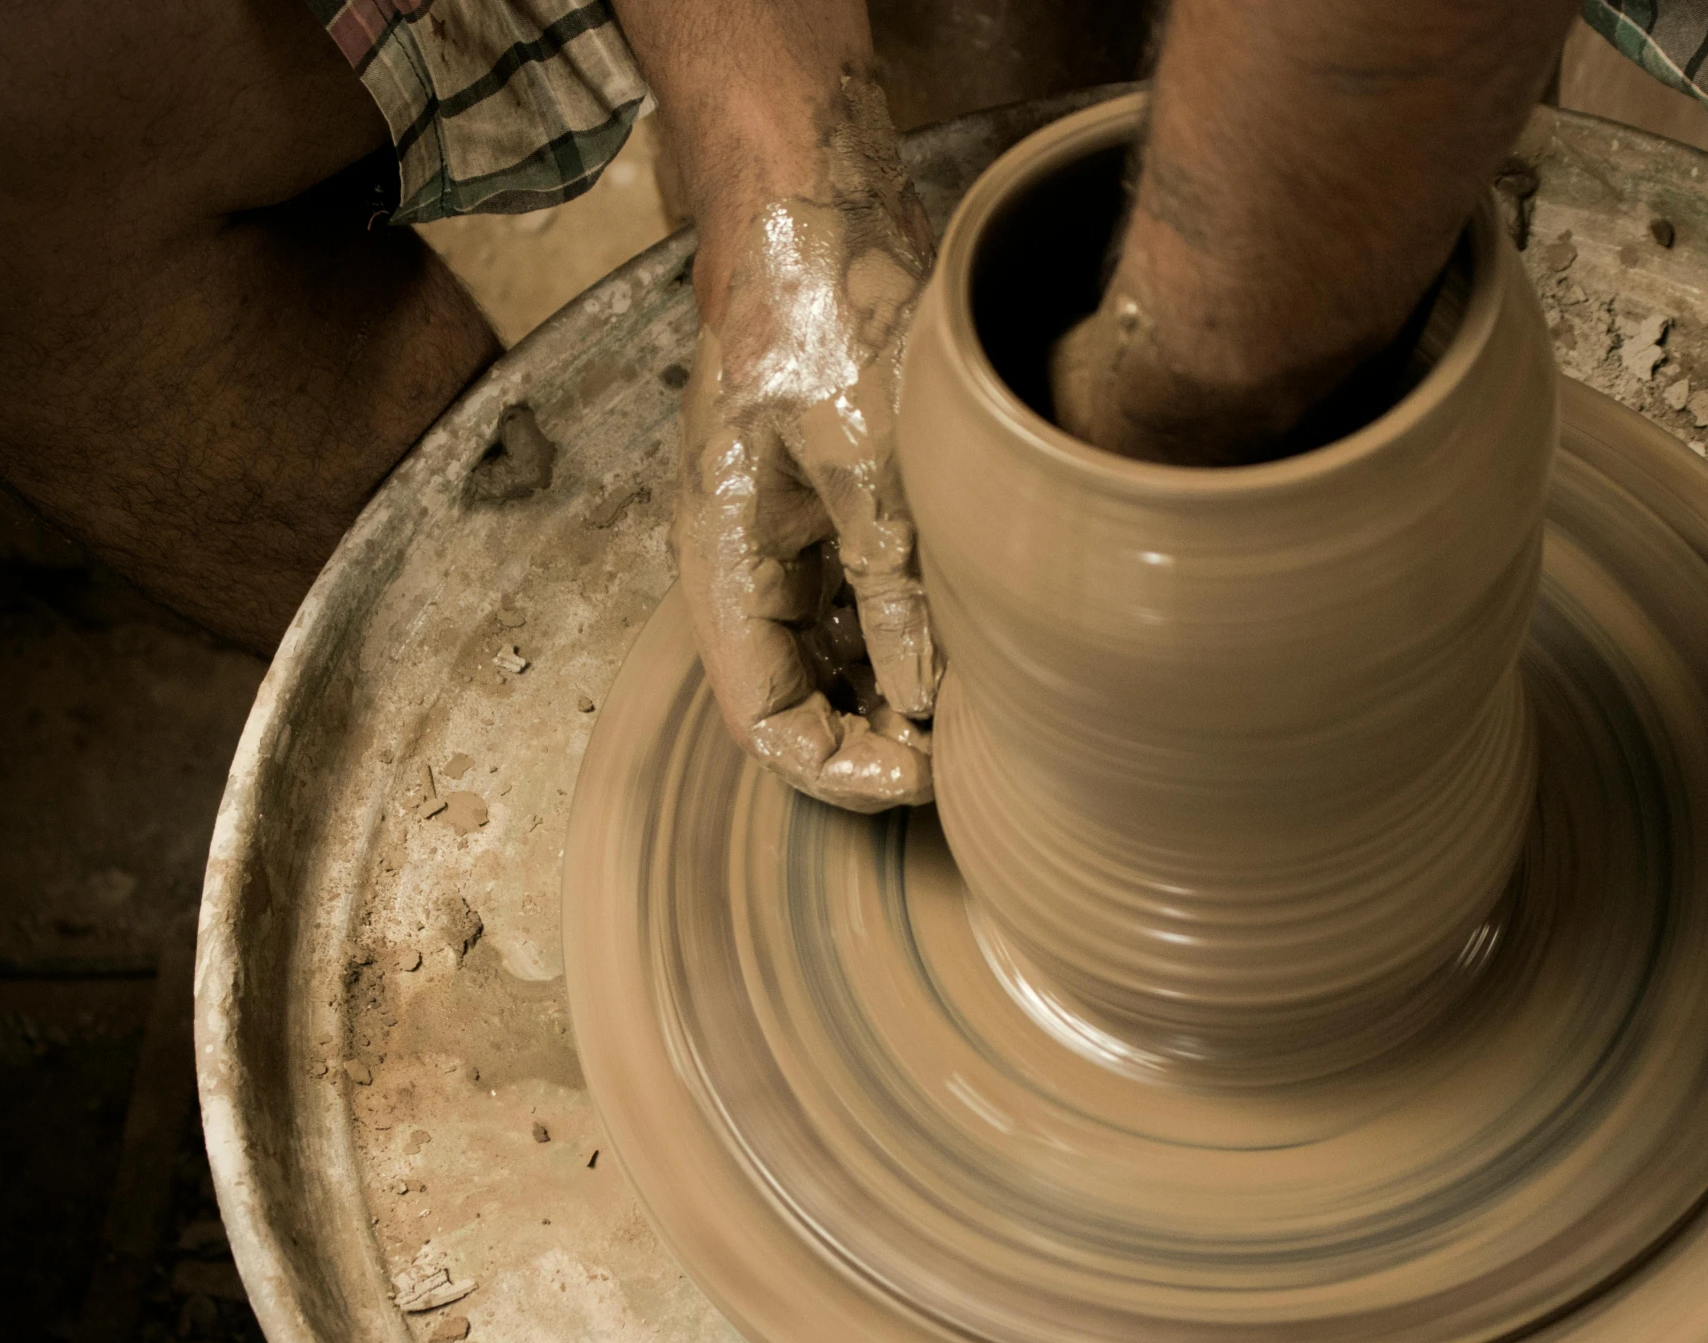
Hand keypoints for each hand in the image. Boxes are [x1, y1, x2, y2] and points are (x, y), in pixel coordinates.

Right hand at [671, 91, 939, 811]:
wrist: (813, 201)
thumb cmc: (819, 308)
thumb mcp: (865, 452)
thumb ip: (891, 582)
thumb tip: (926, 698)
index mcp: (723, 563)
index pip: (763, 723)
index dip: (842, 771)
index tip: (929, 776)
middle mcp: (748, 568)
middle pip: (798, 705)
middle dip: (877, 744)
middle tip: (970, 750)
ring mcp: (790, 541)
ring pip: (836, 663)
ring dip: (901, 697)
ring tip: (984, 704)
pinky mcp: (834, 511)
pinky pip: (865, 607)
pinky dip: (916, 638)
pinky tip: (979, 643)